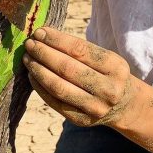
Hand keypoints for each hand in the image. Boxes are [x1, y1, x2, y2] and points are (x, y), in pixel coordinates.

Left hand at [22, 27, 137, 127]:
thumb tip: (43, 36)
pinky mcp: (81, 120)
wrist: (124, 104)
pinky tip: (32, 76)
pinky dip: (40, 87)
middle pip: (67, 69)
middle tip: (29, 44)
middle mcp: (108, 89)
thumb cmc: (108, 73)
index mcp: (116, 67)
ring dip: (38, 70)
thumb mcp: (106, 58)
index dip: (56, 40)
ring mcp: (95, 107)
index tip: (39, 32)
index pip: (80, 50)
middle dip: (44, 54)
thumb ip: (79, 50)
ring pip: (58, 87)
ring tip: (28, 59)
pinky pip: (55, 102)